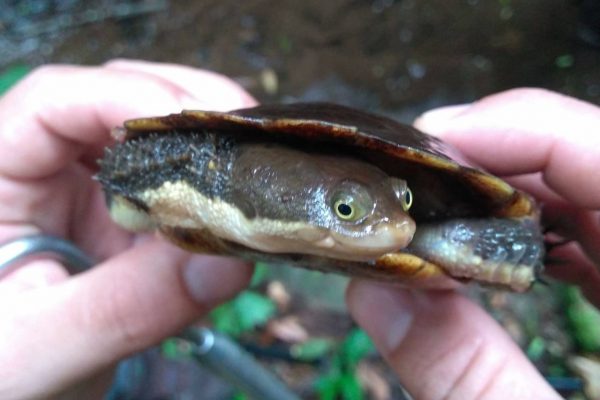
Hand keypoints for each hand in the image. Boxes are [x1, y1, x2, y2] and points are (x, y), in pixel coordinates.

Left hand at [0, 60, 255, 398]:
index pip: (56, 102)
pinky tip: (237, 201)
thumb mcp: (44, 346)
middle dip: (187, 107)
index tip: (203, 122)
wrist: (20, 386)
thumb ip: (125, 307)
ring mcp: (90, 184)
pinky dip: (211, 183)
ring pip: (153, 128)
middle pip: (116, 95)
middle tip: (247, 136)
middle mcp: (44, 165)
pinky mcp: (127, 209)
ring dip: (206, 139)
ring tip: (249, 166)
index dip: (131, 96)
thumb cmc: (0, 370)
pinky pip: (175, 177)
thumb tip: (227, 262)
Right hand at [347, 88, 599, 398]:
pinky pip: (599, 240)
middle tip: (415, 182)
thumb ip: (467, 376)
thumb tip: (375, 294)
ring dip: (511, 199)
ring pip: (595, 198)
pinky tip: (492, 255)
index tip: (429, 143)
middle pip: (595, 166)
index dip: (518, 127)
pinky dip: (539, 236)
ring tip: (438, 213)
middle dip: (497, 163)